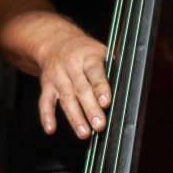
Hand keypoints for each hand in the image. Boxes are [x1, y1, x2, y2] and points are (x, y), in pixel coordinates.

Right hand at [0, 0, 110, 138]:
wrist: (53, 40)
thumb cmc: (82, 50)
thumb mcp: (99, 51)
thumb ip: (110, 67)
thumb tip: (127, 84)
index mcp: (87, 56)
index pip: (95, 72)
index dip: (100, 88)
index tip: (106, 103)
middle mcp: (71, 66)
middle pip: (81, 89)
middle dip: (90, 108)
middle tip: (99, 125)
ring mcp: (58, 76)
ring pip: (65, 98)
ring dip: (74, 117)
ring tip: (83, 132)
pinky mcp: (47, 85)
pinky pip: (45, 102)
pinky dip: (47, 116)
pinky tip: (51, 128)